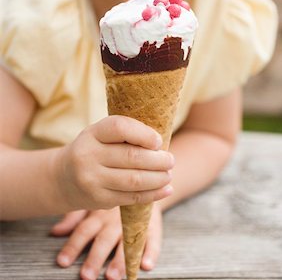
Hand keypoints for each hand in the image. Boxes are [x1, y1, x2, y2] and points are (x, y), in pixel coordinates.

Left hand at [51, 203, 162, 279]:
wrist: (143, 181)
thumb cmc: (113, 198)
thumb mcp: (93, 203)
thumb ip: (74, 217)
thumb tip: (54, 232)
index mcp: (99, 215)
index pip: (84, 231)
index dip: (73, 246)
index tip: (62, 262)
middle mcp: (115, 220)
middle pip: (104, 240)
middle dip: (95, 258)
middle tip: (86, 275)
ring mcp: (135, 223)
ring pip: (127, 242)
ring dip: (120, 260)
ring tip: (113, 276)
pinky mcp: (153, 225)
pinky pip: (153, 239)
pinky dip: (151, 252)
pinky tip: (146, 265)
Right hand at [56, 116, 173, 211]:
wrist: (63, 178)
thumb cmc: (93, 150)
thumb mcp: (100, 135)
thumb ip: (125, 134)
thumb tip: (161, 142)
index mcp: (92, 134)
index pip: (120, 128)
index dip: (143, 134)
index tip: (158, 141)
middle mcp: (88, 156)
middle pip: (131, 157)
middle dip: (158, 160)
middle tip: (171, 160)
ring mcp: (92, 180)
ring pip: (134, 180)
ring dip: (158, 178)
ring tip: (169, 174)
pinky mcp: (99, 199)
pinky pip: (131, 198)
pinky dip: (153, 194)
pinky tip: (166, 189)